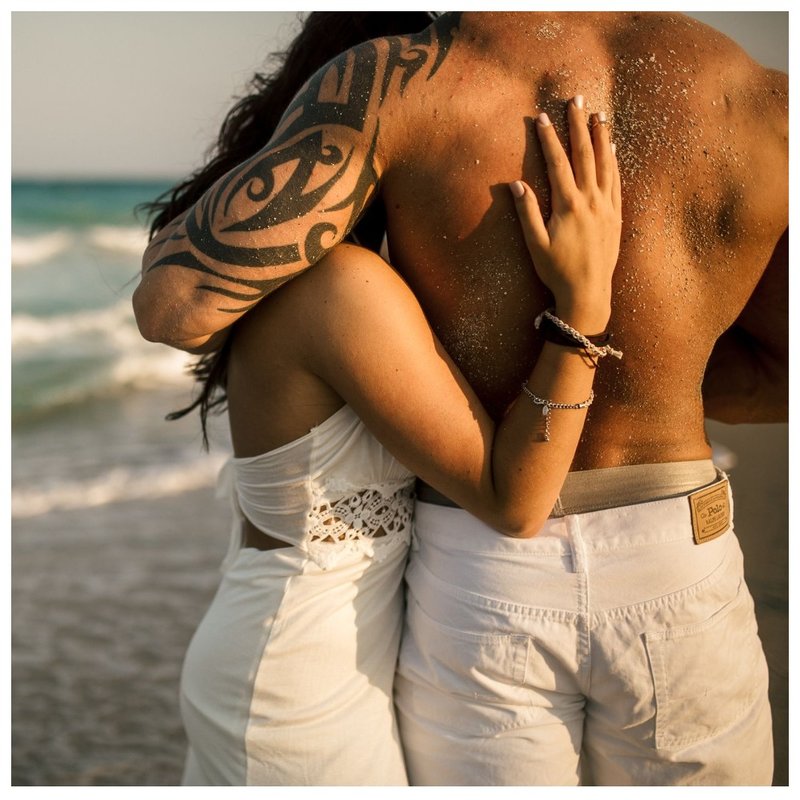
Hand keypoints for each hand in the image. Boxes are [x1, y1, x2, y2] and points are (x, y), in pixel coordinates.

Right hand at [510, 96, 621, 331]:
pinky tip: (611, 149)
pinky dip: (613, 162)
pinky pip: (616, 181)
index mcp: (569, 205)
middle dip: (578, 125)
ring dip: (600, 137)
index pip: (558, 163)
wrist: (588, 293)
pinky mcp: (616, 216)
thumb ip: (527, 213)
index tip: (541, 117)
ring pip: (605, 163)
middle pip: (584, 154)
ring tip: (597, 115)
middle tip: (576, 99)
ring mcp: (606, 206)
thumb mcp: (535, 245)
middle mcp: (591, 200)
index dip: (548, 138)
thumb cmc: (557, 271)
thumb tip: (516, 185)